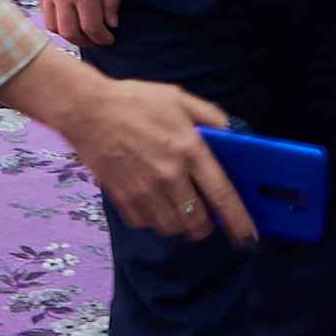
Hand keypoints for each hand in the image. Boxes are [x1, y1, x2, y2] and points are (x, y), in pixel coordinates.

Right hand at [5, 50, 253, 242]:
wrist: (88, 109)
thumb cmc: (135, 100)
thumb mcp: (179, 98)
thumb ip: (210, 116)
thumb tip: (232, 135)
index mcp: (190, 149)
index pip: (221, 194)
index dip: (238, 220)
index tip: (248, 238)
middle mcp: (170, 175)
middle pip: (197, 221)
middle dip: (205, 226)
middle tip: (205, 218)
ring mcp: (145, 190)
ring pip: (172, 227)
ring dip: (180, 224)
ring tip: (178, 210)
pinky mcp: (123, 198)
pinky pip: (145, 223)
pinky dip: (153, 219)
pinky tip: (153, 203)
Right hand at [33, 0, 120, 46]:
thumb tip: (112, 23)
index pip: (92, 27)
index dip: (102, 39)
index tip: (110, 39)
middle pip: (71, 33)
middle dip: (86, 42)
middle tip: (97, 40)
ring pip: (54, 27)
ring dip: (69, 34)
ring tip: (82, 31)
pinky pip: (44, 12)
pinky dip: (56, 21)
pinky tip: (68, 16)